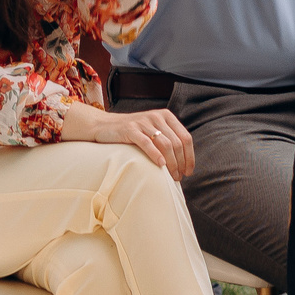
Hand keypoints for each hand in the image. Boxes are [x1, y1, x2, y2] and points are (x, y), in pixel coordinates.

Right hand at [60, 100, 194, 179]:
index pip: (185, 137)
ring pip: (165, 144)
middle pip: (177, 143)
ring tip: (172, 176)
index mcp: (166, 116)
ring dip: (172, 163)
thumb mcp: (153, 131)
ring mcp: (143, 122)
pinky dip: (156, 155)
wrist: (105, 126)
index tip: (189, 171)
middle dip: (181, 163)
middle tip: (179, 177)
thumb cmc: (132, 133)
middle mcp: (156, 117)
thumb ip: (168, 140)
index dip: (190, 156)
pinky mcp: (130, 129)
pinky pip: (147, 143)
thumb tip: (185, 162)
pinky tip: (161, 166)